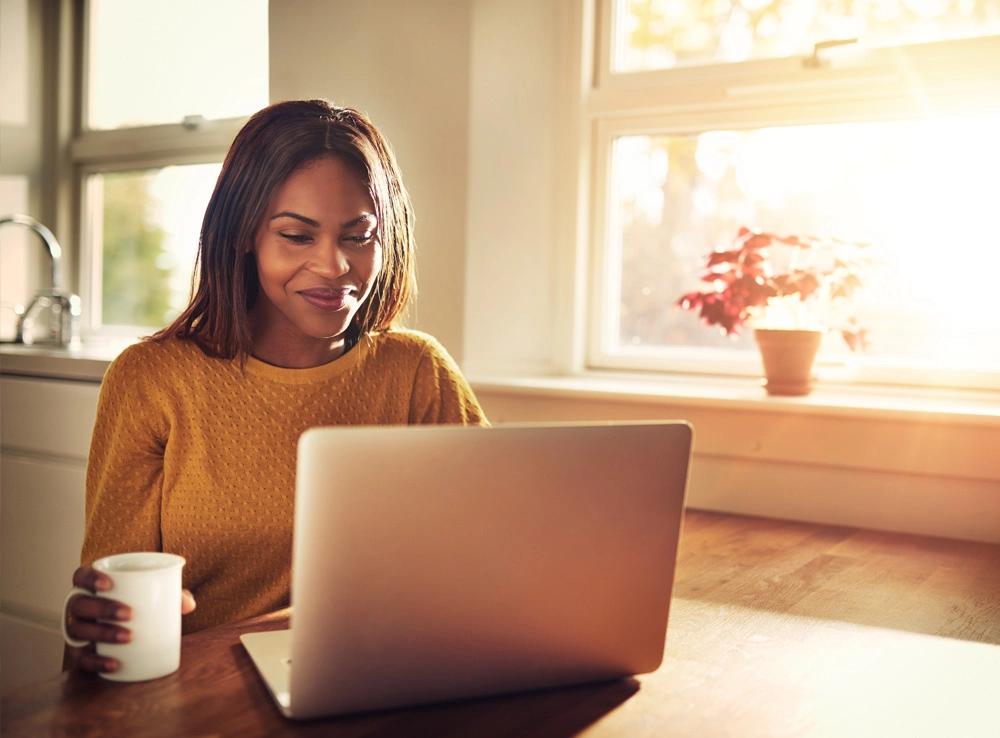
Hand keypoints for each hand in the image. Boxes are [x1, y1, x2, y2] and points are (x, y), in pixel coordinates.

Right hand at [63, 565, 196, 673]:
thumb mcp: (154, 596)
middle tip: (129, 614)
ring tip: (128, 637)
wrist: (128, 630)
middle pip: (80, 603)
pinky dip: (96, 661)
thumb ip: (172, 594)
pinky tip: (113, 663)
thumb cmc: (139, 604)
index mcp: (92, 586)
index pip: (80, 575)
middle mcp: (79, 606)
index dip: (89, 578)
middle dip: (102, 608)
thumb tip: (189, 604)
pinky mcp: (80, 651)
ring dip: (102, 633)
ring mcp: (76, 629)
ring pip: (79, 630)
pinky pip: (81, 658)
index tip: (109, 584)